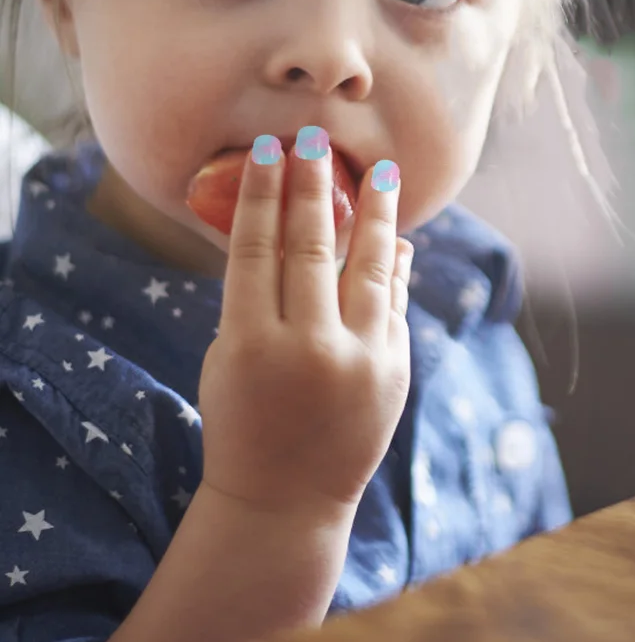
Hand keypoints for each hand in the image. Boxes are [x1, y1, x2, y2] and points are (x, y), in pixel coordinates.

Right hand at [196, 130, 411, 523]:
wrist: (285, 501)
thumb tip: (303, 234)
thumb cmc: (243, 421)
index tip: (270, 151)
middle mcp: (307, 350)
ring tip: (381, 171)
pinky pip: (394, 303)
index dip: (264, 196)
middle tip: (317, 141)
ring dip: (376, 214)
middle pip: (312, 248)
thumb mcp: (230, 360)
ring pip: (370, 268)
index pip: (256, 251)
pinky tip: (397, 237)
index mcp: (249, 346)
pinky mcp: (394, 371)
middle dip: (314, 188)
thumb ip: (259, 299)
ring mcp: (359, 360)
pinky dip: (395, 268)